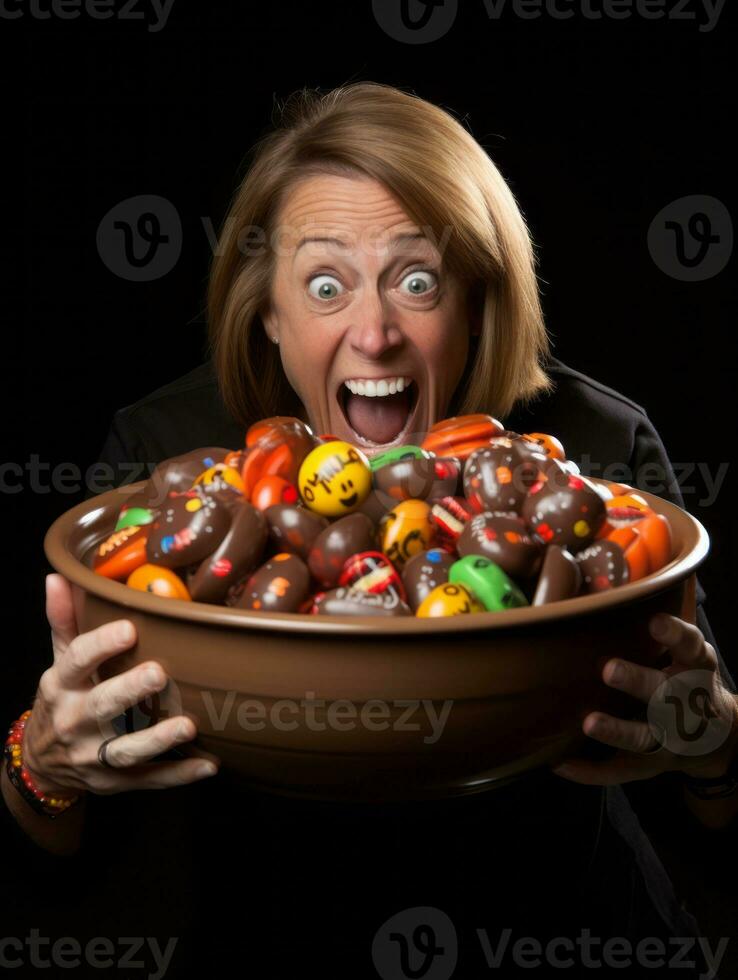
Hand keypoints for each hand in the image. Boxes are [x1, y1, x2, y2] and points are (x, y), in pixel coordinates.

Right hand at [21, 574, 220, 796]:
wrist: (41, 762)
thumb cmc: (63, 698)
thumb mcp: (58, 660)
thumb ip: (64, 620)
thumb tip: (59, 576)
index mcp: (61, 684)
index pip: (76, 660)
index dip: (101, 644)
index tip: (129, 628)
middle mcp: (75, 721)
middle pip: (102, 706)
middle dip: (129, 691)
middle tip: (160, 673)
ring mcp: (93, 756)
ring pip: (125, 750)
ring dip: (157, 740)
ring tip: (188, 726)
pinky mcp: (113, 782)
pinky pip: (147, 780)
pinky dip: (178, 775)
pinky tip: (209, 764)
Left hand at [551, 613, 737, 784]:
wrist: (717, 735)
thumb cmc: (686, 678)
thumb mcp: (687, 652)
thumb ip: (660, 630)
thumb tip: (604, 589)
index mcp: (695, 667)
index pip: (689, 647)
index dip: (673, 635)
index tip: (653, 622)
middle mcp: (686, 703)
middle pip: (664, 695)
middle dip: (638, 682)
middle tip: (609, 669)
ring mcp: (670, 739)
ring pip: (643, 737)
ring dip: (616, 731)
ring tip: (588, 723)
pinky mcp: (652, 765)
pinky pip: (619, 771)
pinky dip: (590, 771)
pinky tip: (560, 764)